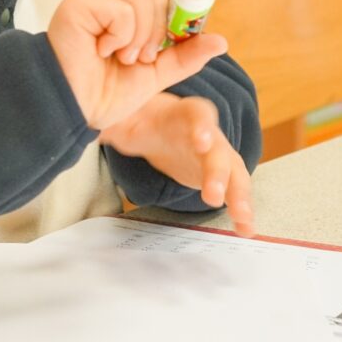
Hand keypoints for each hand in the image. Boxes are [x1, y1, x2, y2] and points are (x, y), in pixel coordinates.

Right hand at [47, 0, 227, 131]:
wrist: (71, 111)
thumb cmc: (103, 94)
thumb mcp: (155, 76)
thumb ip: (184, 57)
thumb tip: (220, 41)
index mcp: (126, 7)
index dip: (181, 0)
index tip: (183, 32)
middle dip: (164, 24)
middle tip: (146, 55)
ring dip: (143, 36)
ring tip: (124, 58)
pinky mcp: (79, 4)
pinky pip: (123, 10)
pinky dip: (123, 37)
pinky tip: (104, 51)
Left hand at [100, 93, 254, 237]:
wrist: (158, 129)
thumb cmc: (144, 121)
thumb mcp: (127, 119)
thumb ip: (116, 124)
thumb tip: (96, 129)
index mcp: (186, 113)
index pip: (198, 114)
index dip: (202, 127)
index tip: (200, 142)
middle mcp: (208, 132)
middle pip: (219, 149)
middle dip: (218, 172)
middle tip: (212, 196)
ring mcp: (218, 155)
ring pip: (234, 172)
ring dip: (239, 195)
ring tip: (243, 219)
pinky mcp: (221, 176)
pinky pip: (235, 191)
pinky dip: (242, 209)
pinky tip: (245, 229)